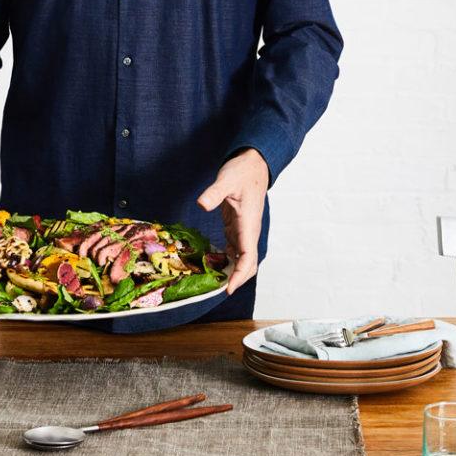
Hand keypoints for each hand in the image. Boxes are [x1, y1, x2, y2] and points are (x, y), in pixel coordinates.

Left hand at [196, 148, 269, 294]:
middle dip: (235, 279)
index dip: (239, 276)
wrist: (253, 164)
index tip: (227, 289)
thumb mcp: (226, 180)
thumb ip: (214, 193)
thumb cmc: (242, 171)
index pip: (248, 256)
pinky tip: (212, 264)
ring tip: (212, 283)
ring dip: (231, 272)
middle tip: (215, 291)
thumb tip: (201, 205)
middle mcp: (248, 231)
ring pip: (242, 259)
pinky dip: (226, 259)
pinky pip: (235, 249)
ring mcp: (244, 229)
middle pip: (248, 264)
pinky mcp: (237, 226)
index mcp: (248, 223)